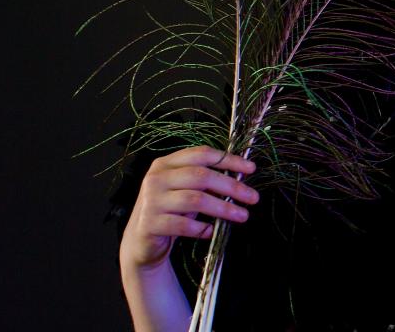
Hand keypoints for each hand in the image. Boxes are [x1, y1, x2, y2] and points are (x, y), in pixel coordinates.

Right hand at [119, 146, 258, 275]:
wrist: (141, 240)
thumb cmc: (171, 211)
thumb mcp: (185, 189)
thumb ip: (204, 179)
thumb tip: (241, 177)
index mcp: (166, 163)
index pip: (201, 154)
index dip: (228, 160)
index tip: (251, 169)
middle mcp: (156, 178)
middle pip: (201, 176)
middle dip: (231, 186)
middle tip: (253, 198)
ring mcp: (151, 201)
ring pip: (195, 200)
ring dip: (223, 208)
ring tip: (242, 215)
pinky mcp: (150, 224)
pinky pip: (183, 225)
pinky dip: (202, 229)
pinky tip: (213, 231)